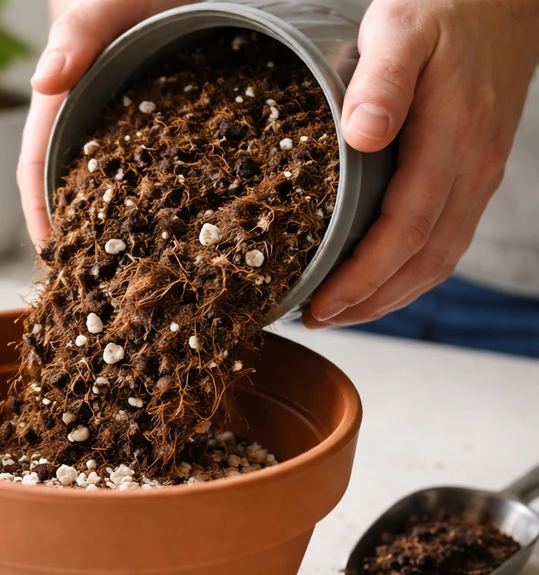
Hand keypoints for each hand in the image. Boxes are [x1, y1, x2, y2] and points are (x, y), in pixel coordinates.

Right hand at [17, 0, 193, 247]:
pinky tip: (181, 222)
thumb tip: (43, 82)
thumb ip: (76, 36)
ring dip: (119, 223)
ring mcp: (124, 122)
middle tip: (94, 281)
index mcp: (62, 100)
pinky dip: (161, 197)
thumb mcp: (100, 5)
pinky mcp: (161, 119)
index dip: (37, 210)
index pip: (36, 164)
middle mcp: (88, 119)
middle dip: (79, 232)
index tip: (49, 252)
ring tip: (138, 265)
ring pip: (115, 183)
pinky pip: (155, 166)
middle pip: (73, 185)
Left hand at [305, 0, 538, 327]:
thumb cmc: (443, 7)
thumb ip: (382, 80)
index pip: (406, 231)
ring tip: (339, 313)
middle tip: (317, 320)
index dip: (363, 278)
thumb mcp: (401, 27)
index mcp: (453, 139)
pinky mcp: (475, 174)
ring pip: (439, 260)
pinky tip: (376, 279)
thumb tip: (363, 136)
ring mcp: (479, 175)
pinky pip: (446, 239)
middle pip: (424, 261)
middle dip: (369, 302)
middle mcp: (473, 168)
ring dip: (389, 296)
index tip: (320, 304)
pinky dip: (409, 273)